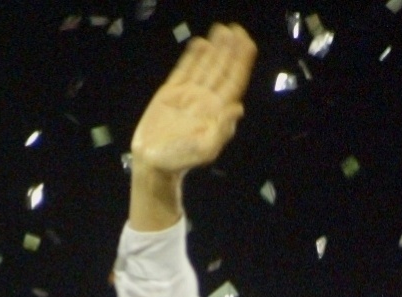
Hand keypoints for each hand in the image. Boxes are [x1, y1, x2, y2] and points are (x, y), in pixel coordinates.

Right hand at [131, 23, 256, 176]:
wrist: (154, 162)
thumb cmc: (181, 160)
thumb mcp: (206, 149)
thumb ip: (223, 129)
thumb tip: (238, 108)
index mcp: (217, 111)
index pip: (234, 81)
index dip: (241, 61)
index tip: (247, 42)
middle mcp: (205, 100)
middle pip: (222, 69)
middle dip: (230, 50)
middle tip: (236, 29)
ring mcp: (189, 94)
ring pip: (205, 66)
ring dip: (215, 48)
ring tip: (222, 30)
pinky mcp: (171, 92)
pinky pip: (184, 69)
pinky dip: (192, 56)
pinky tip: (200, 44)